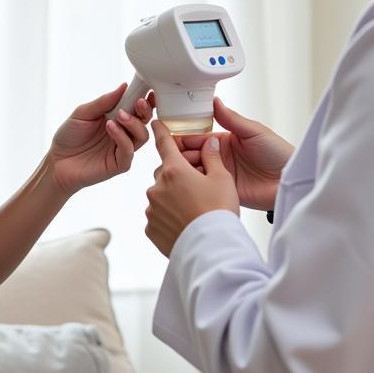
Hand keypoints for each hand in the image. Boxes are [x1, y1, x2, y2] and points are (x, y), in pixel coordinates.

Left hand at [47, 83, 153, 196]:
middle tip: (139, 102)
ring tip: (119, 115)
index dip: (145, 99)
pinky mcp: (118, 164)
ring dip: (133, 123)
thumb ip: (103, 101)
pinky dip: (122, 137)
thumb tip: (123, 87)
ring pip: (142, 136)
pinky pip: (128, 151)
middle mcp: (122, 133)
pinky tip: (110, 127)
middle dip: (145, 110)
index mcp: (116, 118)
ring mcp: (122, 149)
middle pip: (145, 121)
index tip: (148, 89)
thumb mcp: (83, 113)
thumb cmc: (69, 137)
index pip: (137, 107)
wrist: (56, 161)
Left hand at [146, 120, 239, 256]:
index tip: (155, 122)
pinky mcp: (150, 228)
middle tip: (197, 186)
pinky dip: (168, 217)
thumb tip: (209, 142)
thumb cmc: (219, 211)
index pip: (164, 143)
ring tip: (194, 210)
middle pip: (164, 172)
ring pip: (161, 195)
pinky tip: (185, 223)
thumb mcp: (222, 179)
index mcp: (174, 170)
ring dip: (172, 197)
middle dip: (177, 175)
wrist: (211, 250)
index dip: (161, 131)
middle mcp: (157, 187)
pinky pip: (158, 216)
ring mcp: (151, 209)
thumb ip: (213, 157)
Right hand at [173, 97, 293, 210]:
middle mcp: (220, 158)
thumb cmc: (278, 153)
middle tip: (168, 155)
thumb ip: (232, 119)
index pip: (197, 138)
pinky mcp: (224, 191)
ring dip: (184, 169)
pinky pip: (205, 188)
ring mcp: (220, 175)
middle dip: (179, 154)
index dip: (183, 137)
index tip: (167, 136)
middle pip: (192, 155)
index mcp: (225, 141)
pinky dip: (194, 185)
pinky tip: (184, 183)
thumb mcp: (254, 131)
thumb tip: (215, 101)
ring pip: (194, 172)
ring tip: (173, 169)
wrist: (290, 180)